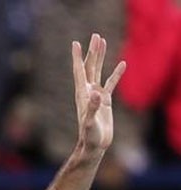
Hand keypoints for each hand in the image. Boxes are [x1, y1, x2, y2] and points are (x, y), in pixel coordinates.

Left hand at [72, 33, 125, 154]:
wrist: (94, 145)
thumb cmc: (89, 137)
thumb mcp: (90, 122)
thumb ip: (93, 108)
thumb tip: (97, 94)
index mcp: (82, 94)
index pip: (79, 71)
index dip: (77, 57)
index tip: (75, 43)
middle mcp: (88, 92)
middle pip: (90, 67)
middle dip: (92, 51)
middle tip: (95, 35)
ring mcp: (96, 96)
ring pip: (99, 71)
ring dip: (101, 57)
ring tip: (103, 42)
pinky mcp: (105, 101)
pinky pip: (111, 83)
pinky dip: (116, 74)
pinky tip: (123, 64)